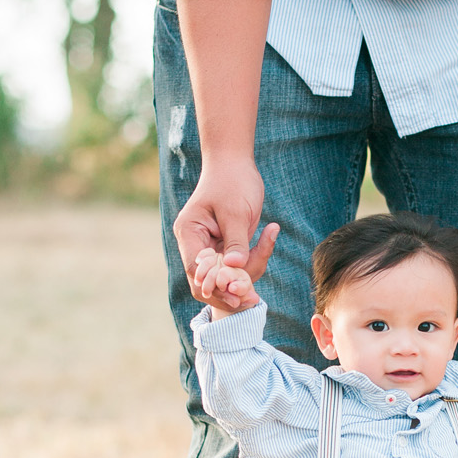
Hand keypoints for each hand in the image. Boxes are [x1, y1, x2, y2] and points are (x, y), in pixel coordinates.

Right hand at [179, 142, 273, 307]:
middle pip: (207, 279)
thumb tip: (236, 270)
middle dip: (230, 288)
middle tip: (254, 297)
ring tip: (267, 243)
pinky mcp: (223, 244)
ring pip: (223, 275)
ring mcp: (209, 245)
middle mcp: (195, 242)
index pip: (196, 271)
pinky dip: (250, 262)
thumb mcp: (236, 212)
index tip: (238, 297)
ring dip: (245, 273)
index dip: (215, 287)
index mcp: (189, 233)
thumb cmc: (233, 181)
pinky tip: (268, 238)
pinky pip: (234, 264)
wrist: (235, 161)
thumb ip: (235, 242)